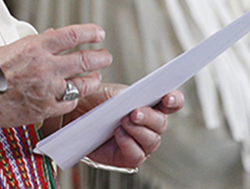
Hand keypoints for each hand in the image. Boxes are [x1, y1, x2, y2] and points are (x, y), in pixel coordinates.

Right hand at [0, 24, 111, 129]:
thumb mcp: (11, 47)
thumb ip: (35, 42)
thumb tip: (52, 35)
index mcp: (36, 47)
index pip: (72, 35)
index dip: (90, 33)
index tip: (98, 34)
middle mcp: (45, 66)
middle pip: (84, 59)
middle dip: (100, 57)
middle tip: (105, 56)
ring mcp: (47, 89)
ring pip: (81, 83)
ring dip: (92, 79)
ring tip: (96, 77)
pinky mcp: (44, 108)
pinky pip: (69, 103)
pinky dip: (74, 98)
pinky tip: (76, 95)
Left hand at [68, 84, 184, 168]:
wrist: (74, 114)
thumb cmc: (94, 101)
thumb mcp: (111, 93)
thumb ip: (127, 96)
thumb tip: (135, 101)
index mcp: (149, 103)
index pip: (171, 102)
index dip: (175, 99)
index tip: (168, 97)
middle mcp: (148, 124)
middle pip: (162, 123)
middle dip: (150, 117)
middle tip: (134, 112)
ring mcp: (140, 142)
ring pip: (152, 140)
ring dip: (138, 130)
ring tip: (123, 122)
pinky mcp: (127, 157)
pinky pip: (137, 154)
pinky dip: (129, 144)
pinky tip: (118, 134)